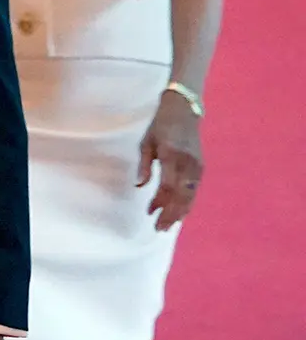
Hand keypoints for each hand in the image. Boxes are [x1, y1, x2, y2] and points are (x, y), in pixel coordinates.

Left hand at [139, 92, 203, 230]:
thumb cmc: (160, 125)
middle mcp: (188, 163)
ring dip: (180, 211)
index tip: (150, 213)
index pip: (168, 186)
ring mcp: (197, 165)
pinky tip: (178, 211)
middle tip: (160, 228)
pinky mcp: (201, 166)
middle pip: (182, 195)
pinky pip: (194, 189)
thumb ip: (144, 165)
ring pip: (191, 195)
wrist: (184, 111)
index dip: (159, 202)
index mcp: (172, 155)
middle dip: (172, 213)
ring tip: (168, 224)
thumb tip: (140, 186)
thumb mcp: (146, 142)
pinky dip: (186, 202)